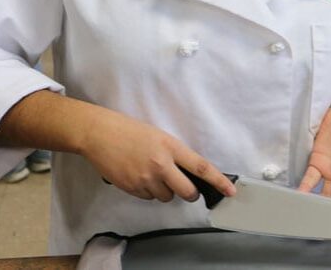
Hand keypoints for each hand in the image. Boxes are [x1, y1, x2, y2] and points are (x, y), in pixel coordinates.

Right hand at [79, 108, 235, 202]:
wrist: (100, 135)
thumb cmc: (131, 131)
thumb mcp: (160, 137)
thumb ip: (175, 154)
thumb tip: (188, 172)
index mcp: (172, 147)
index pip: (201, 167)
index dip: (218, 181)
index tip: (230, 190)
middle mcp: (161, 165)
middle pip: (187, 191)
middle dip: (190, 193)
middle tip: (188, 189)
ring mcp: (145, 179)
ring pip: (166, 197)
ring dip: (165, 190)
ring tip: (153, 174)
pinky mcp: (131, 188)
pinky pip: (149, 197)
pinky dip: (149, 191)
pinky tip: (140, 176)